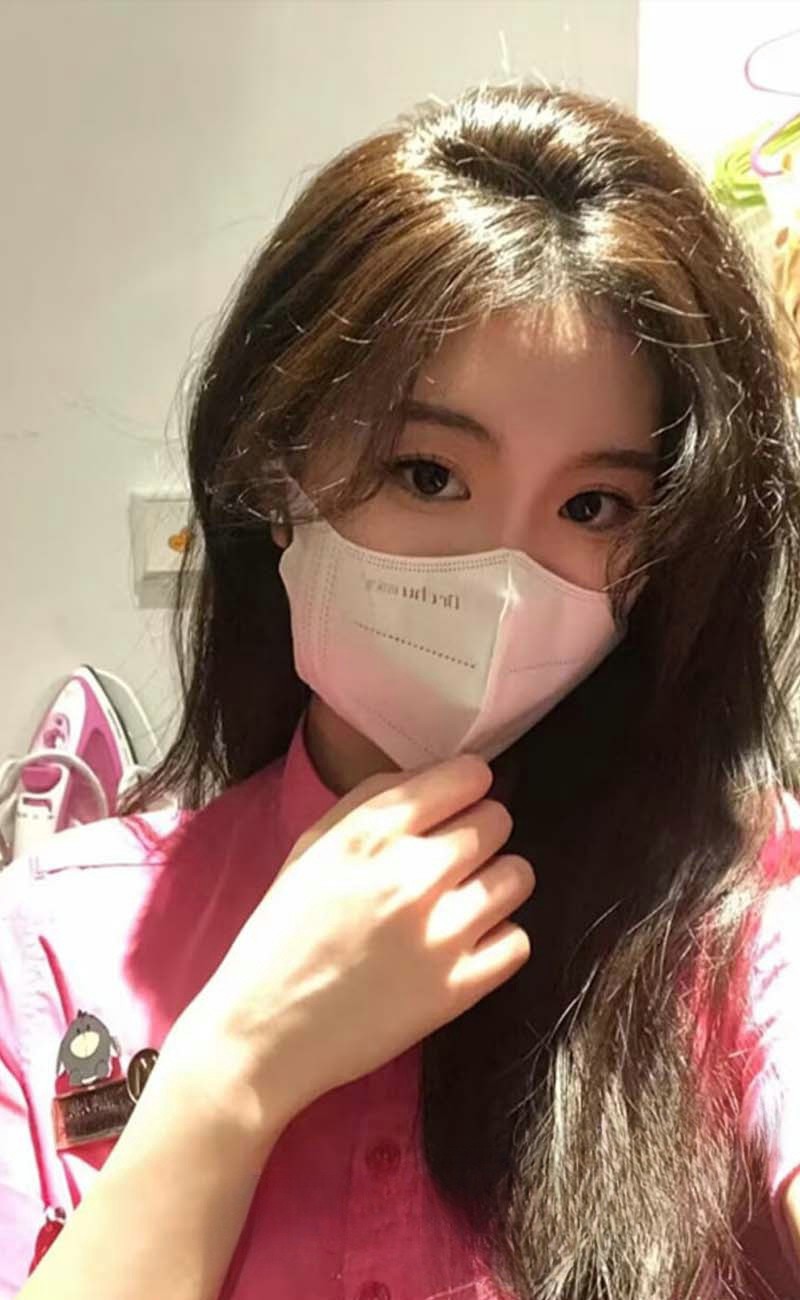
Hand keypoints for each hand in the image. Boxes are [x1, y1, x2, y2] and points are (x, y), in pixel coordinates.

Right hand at [171, 754, 534, 1130]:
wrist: (263, 1031)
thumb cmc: (283, 933)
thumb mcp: (313, 846)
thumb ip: (374, 800)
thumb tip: (437, 778)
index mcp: (373, 832)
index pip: (468, 776)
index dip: (466, 785)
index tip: (457, 802)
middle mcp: (414, 874)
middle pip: (497, 822)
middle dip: (479, 832)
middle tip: (452, 859)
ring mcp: (441, 933)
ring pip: (518, 876)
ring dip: (496, 882)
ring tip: (463, 901)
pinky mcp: (459, 988)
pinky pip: (518, 940)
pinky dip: (498, 940)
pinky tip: (464, 945)